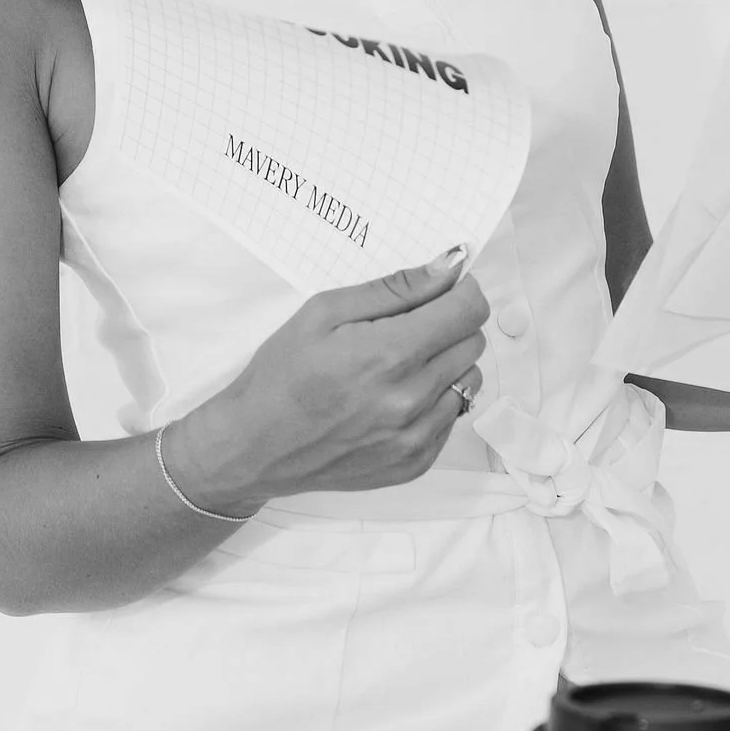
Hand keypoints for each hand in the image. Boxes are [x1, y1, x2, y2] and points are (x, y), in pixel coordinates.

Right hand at [165, 250, 489, 513]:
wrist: (255, 446)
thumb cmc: (283, 373)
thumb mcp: (324, 312)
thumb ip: (394, 288)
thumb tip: (449, 267)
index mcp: (389, 354)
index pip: (469, 311)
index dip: (462, 292)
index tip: (445, 289)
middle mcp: (411, 399)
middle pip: (473, 343)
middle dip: (450, 325)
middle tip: (410, 326)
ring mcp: (416, 437)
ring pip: (468, 381)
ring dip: (446, 364)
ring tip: (401, 365)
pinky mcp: (415, 463)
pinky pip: (452, 419)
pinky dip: (434, 401)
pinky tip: (394, 398)